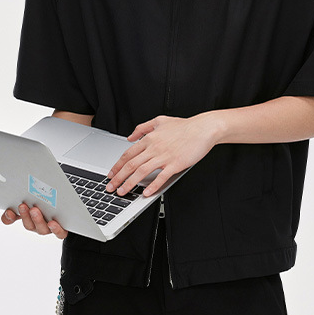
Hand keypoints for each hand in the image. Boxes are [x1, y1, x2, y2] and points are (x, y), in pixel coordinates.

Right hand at [1, 203, 67, 238]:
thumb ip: (20, 206)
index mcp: (29, 218)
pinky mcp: (62, 230)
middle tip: (23, 205)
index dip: (10, 217)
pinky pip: (59, 233)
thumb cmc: (48, 204)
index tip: (9, 211)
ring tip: (35, 210)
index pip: (15, 219)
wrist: (69, 207)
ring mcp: (50, 228)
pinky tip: (52, 222)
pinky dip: (55, 229)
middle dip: (25, 215)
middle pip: (29, 225)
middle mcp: (38, 225)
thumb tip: (7, 213)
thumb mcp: (33, 201)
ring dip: (37, 220)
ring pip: (42, 229)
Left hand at [105, 114, 219, 197]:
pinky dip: (152, 186)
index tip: (111, 174)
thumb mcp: (159, 121)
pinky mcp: (175, 164)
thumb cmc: (184, 126)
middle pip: (131, 164)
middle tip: (110, 187)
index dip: (117, 165)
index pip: (128, 154)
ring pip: (142, 172)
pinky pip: (161, 177)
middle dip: (118, 177)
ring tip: (122, 192)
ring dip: (130, 183)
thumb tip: (130, 137)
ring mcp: (164, 156)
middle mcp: (154, 147)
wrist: (203, 128)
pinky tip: (146, 193)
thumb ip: (142, 127)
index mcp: (149, 138)